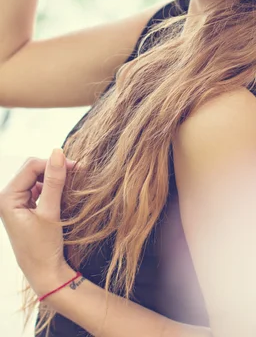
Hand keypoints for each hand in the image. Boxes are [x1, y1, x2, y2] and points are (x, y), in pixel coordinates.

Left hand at [0, 150, 76, 295]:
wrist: (44, 273)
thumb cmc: (44, 247)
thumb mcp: (50, 212)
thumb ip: (53, 181)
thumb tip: (57, 152)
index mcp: (6, 197)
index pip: (31, 166)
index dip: (53, 163)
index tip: (77, 167)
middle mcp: (7, 197)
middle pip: (33, 169)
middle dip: (54, 168)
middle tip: (78, 172)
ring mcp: (15, 202)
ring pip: (37, 177)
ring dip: (54, 177)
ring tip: (72, 182)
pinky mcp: (24, 207)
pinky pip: (39, 187)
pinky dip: (52, 186)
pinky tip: (64, 191)